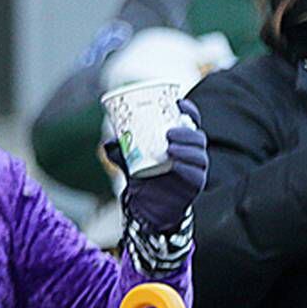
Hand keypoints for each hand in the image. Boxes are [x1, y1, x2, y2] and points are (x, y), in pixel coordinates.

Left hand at [114, 99, 208, 233]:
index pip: (190, 120)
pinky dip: (187, 168)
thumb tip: (107, 143)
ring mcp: (195, 168)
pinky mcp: (195, 184)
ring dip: (187, 149)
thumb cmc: (142, 174)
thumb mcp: (128, 159)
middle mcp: (190, 151)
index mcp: (179, 139)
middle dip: (186, 132)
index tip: (178, 103)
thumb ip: (118, 150)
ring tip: (170, 148)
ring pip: (199, 155)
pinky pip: (197, 175)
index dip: (188, 110)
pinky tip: (176, 164)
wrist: (148, 205)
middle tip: (168, 132)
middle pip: (197, 136)